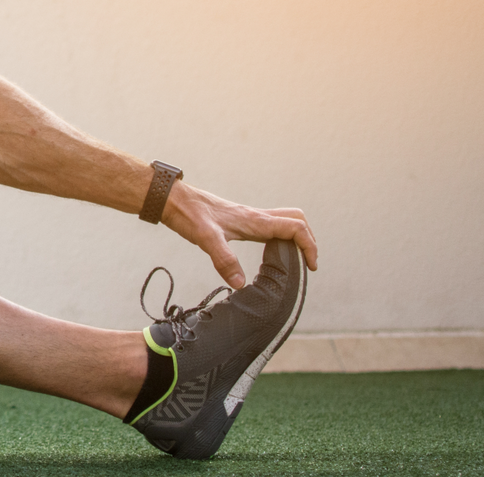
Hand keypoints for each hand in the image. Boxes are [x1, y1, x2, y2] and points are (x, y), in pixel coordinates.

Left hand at [159, 182, 318, 288]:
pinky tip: (269, 251)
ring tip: (295, 260)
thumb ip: (224, 260)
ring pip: (284, 220)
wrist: (172, 199)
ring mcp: (248, 217)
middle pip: (296, 220)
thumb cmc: (188, 215)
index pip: (296, 228)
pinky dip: (280, 236)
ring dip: (296, 236)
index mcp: (255, 221)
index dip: (310, 246)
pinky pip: (269, 225)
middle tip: (308, 263)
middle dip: (309, 239)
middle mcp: (255, 216)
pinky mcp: (238, 220)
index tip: (311, 267)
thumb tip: (240, 284)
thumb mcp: (205, 239)